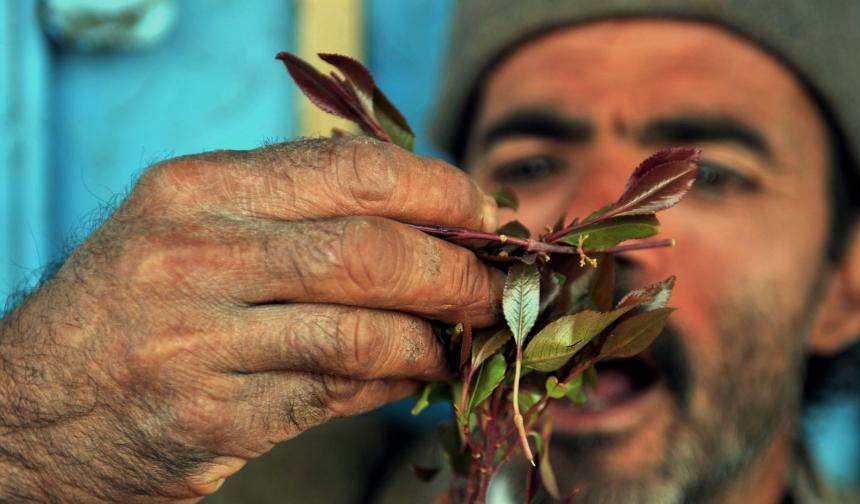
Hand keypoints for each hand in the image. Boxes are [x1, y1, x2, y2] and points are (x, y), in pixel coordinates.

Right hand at [0, 137, 501, 501]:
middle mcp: (191, 256)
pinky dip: (391, 383)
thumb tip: (432, 228)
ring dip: (434, 337)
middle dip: (455, 272)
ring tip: (461, 337)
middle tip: (493, 289)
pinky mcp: (208, 419)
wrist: (26, 405)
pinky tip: (412, 374)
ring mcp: (195, 343)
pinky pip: (332, 395)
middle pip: (370, 252)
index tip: (485, 215)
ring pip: (361, 332)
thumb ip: (300, 217)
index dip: (441, 193)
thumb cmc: (132, 305)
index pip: (353, 172)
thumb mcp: (195, 229)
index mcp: (197, 190)